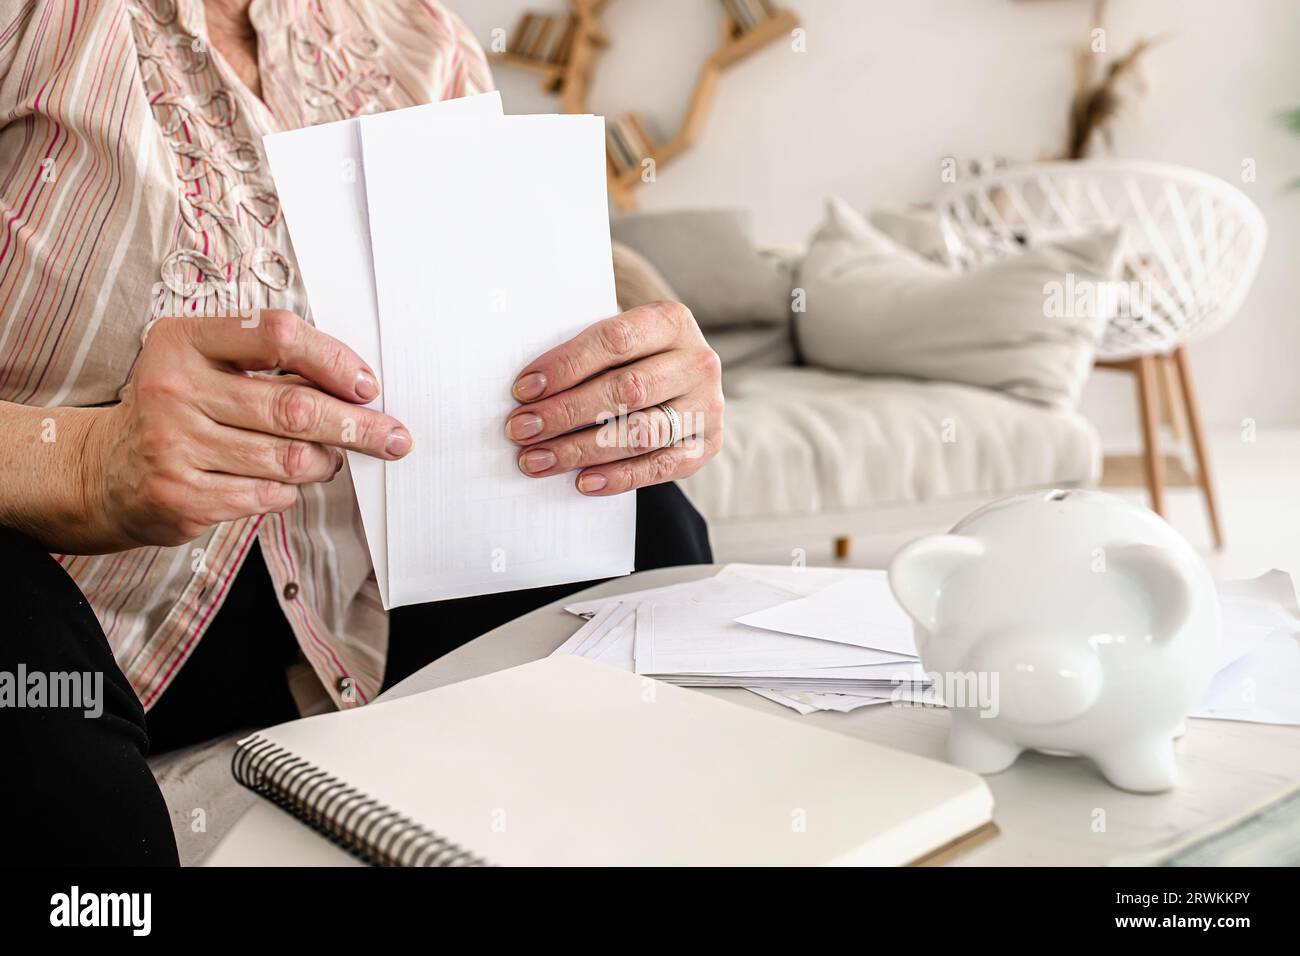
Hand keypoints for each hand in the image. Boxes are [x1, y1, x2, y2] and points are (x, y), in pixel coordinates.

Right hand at [84, 311, 411, 548]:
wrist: (106, 470)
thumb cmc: (177, 408)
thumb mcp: (205, 364)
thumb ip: (269, 365)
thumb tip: (356, 387)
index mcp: (184, 341)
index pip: (278, 336)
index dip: (333, 360)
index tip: (366, 385)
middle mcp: (174, 389)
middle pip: (294, 407)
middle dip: (357, 425)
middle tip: (393, 437)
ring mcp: (174, 445)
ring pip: (288, 458)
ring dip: (324, 461)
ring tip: (329, 459)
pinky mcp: (182, 496)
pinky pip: (267, 495)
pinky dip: (289, 490)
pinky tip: (283, 482)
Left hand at [505, 301, 722, 494]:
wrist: (681, 378)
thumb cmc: (635, 357)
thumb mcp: (619, 339)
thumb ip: (586, 354)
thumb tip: (528, 390)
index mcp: (671, 321)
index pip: (615, 341)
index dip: (567, 366)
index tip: (524, 389)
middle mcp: (697, 362)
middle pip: (627, 390)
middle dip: (566, 413)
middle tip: (522, 429)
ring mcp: (707, 406)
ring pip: (640, 432)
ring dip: (582, 450)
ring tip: (539, 459)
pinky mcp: (707, 445)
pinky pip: (660, 467)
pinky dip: (619, 477)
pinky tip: (582, 482)